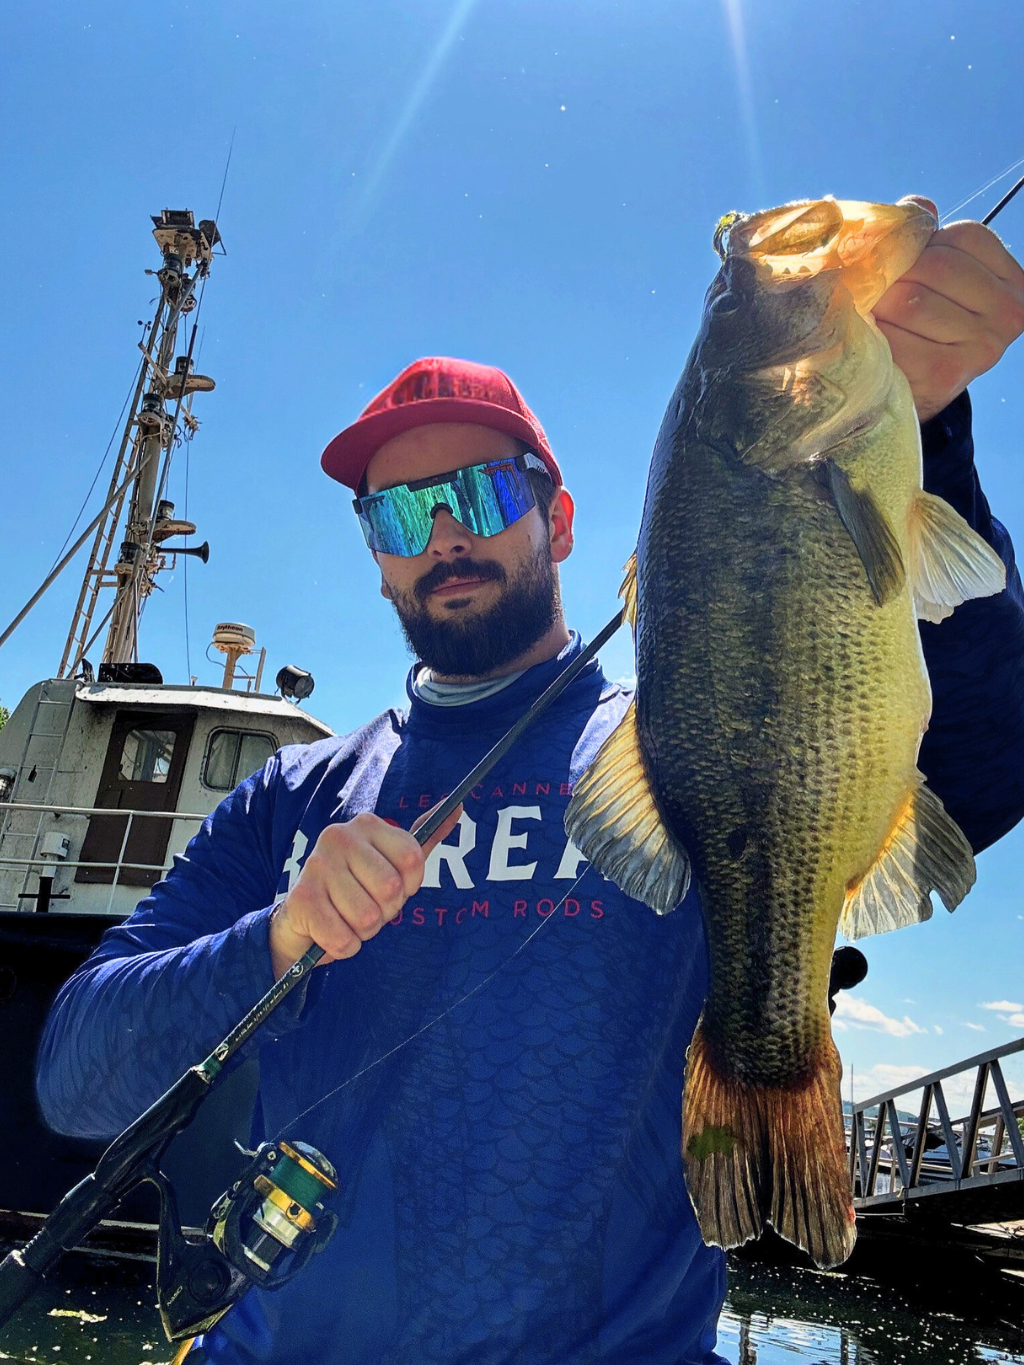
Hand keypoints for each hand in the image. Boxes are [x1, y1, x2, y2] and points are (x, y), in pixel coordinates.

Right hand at [269, 806, 461, 978]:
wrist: (304, 918)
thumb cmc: (357, 889)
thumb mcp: (392, 861)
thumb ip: (425, 837)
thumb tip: (459, 807)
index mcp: (367, 824)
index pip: (412, 859)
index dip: (410, 886)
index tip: (395, 888)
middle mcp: (339, 836)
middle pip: (391, 889)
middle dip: (385, 911)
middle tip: (367, 906)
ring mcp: (316, 865)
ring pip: (367, 917)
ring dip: (363, 931)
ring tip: (347, 918)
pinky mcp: (301, 899)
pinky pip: (344, 939)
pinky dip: (344, 946)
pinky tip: (331, 931)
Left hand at [874, 196, 1023, 421]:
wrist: (911, 391)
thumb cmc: (917, 325)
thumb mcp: (928, 276)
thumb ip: (923, 238)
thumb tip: (918, 206)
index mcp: (1010, 279)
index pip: (963, 239)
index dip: (919, 246)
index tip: (900, 266)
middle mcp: (1009, 312)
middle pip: (936, 266)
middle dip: (894, 274)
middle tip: (869, 288)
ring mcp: (983, 345)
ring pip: (912, 300)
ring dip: (878, 306)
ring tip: (869, 314)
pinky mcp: (948, 373)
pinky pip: (897, 338)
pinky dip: (874, 337)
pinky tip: (871, 343)